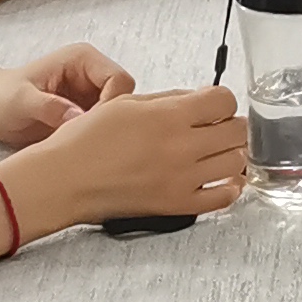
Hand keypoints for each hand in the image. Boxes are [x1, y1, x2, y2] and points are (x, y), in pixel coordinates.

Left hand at [0, 42, 133, 143]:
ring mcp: (92, 97)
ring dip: (103, 135)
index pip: (120, 81)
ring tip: (81, 148)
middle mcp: (93, 75)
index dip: (112, 107)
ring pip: (118, 118)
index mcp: (83, 60)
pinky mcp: (87, 116)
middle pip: (126, 101)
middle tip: (85, 142)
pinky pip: (105, 130)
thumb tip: (79, 117)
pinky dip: (97, 142)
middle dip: (110, 124)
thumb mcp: (20, 101)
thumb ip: (49, 107)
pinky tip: (81, 153)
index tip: (91, 129)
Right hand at [3, 84, 249, 237]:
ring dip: (231, 153)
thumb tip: (197, 98)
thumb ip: (168, 99)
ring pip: (236, 162)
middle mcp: (180, 146)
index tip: (214, 106)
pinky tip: (223, 179)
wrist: (64, 179)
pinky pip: (223, 198)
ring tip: (217, 152)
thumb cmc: (84, 142)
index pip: (224, 101)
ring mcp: (182, 178)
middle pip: (237, 130)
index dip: (221, 100)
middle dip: (230, 124)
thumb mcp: (125, 103)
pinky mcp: (178, 204)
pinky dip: (229, 187)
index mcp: (167, 116)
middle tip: (218, 127)